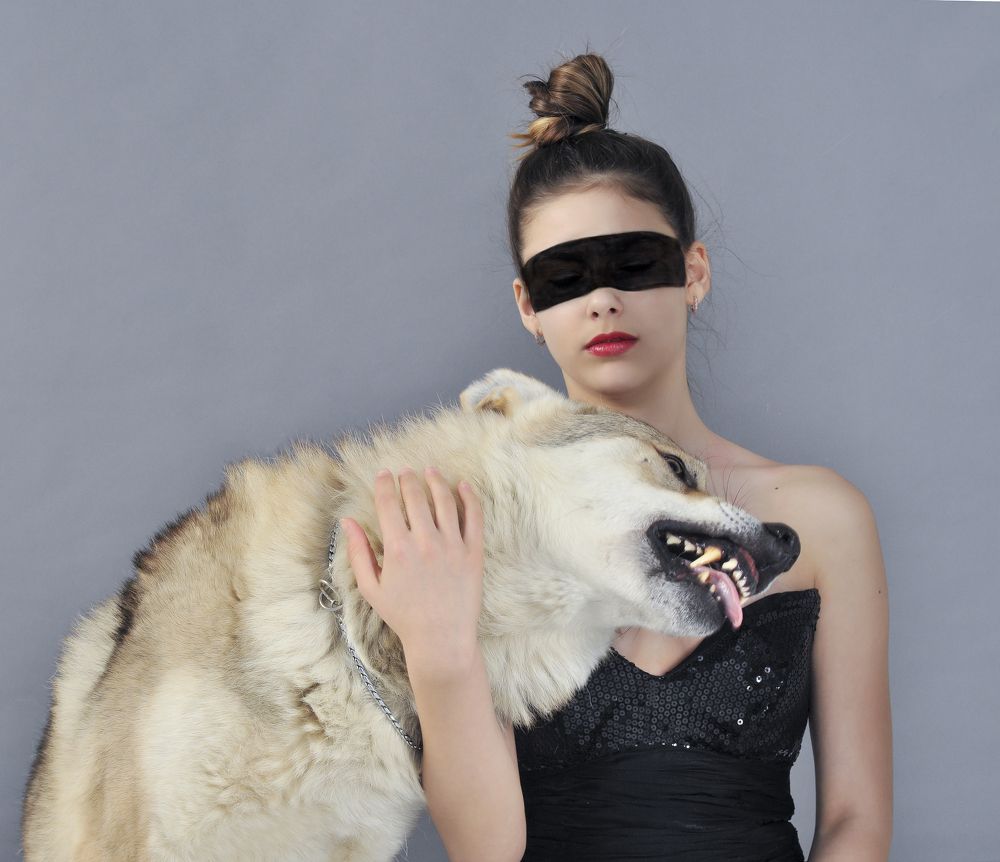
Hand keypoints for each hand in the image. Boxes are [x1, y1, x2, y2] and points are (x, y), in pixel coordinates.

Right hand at [340, 466, 484, 676]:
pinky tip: (462, 485)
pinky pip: (474, 516)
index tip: (384, 474)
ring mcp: (452, 546)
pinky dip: (469, 497)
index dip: (384, 484)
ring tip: (430, 472)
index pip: (388, 504)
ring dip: (436, 481)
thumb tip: (347, 521)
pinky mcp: (473, 552)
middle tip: (406, 472)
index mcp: (396, 550)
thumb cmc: (403, 615)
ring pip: (444, 500)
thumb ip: (357, 553)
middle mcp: (425, 542)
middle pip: (415, 496)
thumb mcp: (371, 588)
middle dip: (408, 479)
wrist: (441, 638)